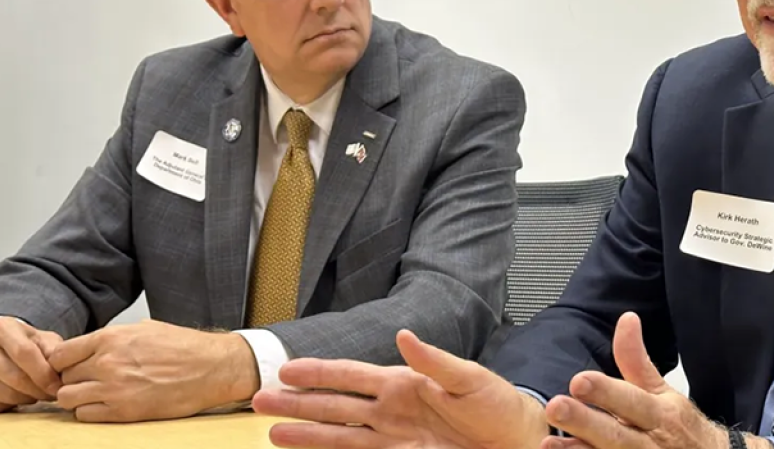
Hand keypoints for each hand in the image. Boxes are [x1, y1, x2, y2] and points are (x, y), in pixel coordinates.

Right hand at [0, 317, 62, 412]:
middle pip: (15, 378)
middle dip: (38, 390)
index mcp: (1, 328)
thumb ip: (54, 350)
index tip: (58, 387)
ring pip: (4, 395)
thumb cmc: (21, 344)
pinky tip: (14, 397)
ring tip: (34, 394)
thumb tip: (63, 368)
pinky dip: (8, 407)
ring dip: (26, 400)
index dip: (45, 374)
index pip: (26, 354)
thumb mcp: (40, 339)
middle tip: (50, 394)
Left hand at [48, 318, 258, 421]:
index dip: (62, 362)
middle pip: (63, 377)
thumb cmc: (184, 347)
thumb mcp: (144, 329)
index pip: (60, 353)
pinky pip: (85, 416)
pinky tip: (105, 405)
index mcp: (111, 338)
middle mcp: (107, 362)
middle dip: (72, 379)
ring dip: (77, 397)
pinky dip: (90, 412)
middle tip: (86, 381)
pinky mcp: (123, 411)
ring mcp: (114, 388)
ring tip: (93, 395)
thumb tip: (90, 347)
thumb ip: (112, 338)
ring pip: (67, 398)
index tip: (70, 366)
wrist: (212, 368)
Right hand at [252, 329, 549, 448]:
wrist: (516, 442)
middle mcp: (389, 411)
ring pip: (337, 437)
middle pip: (333, 407)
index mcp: (403, 383)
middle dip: (296, 405)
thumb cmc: (498, 404)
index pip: (350, 376)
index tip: (284, 370)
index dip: (317, 373)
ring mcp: (391, 438)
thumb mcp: (468, 377)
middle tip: (258, 402)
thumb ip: (434, 361)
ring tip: (272, 434)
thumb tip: (403, 336)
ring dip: (305, 435)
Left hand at [542, 312, 758, 448]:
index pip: (631, 401)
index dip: (606, 392)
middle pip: (615, 435)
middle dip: (585, 423)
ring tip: (549, 444)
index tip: (579, 380)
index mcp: (659, 415)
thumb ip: (636, 360)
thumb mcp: (662, 392)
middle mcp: (649, 444)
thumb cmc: (678, 426)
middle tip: (555, 407)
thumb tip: (626, 318)